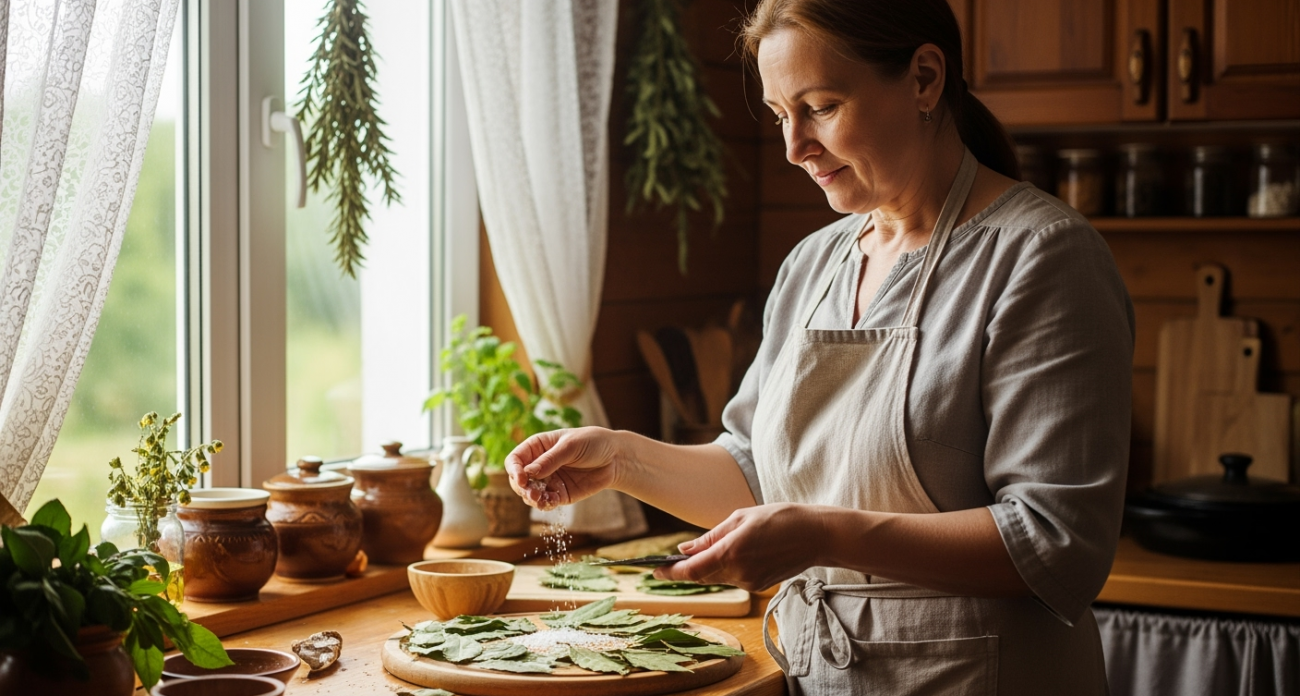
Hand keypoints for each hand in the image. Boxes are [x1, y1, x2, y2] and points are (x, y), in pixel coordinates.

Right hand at [504, 427, 622, 509]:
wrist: (616, 458)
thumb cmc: (593, 443)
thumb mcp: (571, 446)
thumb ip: (550, 460)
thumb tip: (529, 473)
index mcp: (538, 446)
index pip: (516, 459)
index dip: (514, 469)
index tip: (522, 478)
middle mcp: (539, 464)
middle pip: (519, 479)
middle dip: (522, 487)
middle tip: (531, 493)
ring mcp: (549, 480)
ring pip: (530, 493)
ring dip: (531, 499)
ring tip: (539, 500)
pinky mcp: (560, 494)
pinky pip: (546, 502)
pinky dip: (545, 505)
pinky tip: (549, 503)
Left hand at [653, 503, 826, 591]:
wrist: (817, 536)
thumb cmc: (780, 519)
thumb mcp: (741, 518)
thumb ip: (710, 537)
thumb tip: (685, 549)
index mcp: (731, 552)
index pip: (691, 570)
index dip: (670, 572)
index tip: (654, 570)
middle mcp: (738, 572)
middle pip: (702, 575)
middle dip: (688, 567)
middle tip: (674, 558)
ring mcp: (750, 582)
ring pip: (718, 576)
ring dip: (710, 565)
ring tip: (717, 545)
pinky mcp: (758, 586)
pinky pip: (734, 577)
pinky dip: (728, 567)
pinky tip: (739, 551)